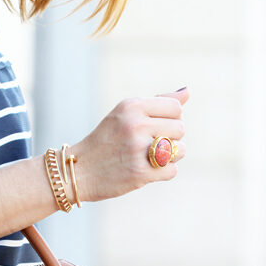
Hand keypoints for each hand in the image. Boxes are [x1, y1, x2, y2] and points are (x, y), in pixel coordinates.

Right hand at [70, 87, 188, 202]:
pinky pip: (172, 170)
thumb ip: (157, 102)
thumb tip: (187, 92)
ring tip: (149, 158)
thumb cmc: (105, 141)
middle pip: (180, 128)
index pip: (175, 108)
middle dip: (170, 138)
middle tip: (150, 145)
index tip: (154, 128)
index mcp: (132, 106)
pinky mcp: (140, 173)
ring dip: (170, 156)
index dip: (170, 119)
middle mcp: (135, 125)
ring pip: (180, 150)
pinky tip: (146, 170)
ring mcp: (138, 149)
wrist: (78, 170)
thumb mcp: (125, 114)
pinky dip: (162, 173)